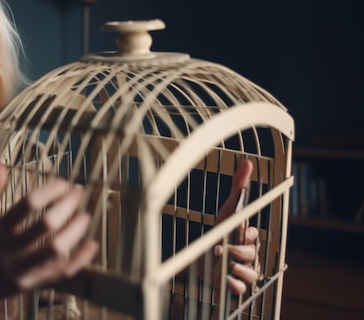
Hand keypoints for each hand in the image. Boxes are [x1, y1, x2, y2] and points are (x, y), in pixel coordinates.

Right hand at [0, 164, 98, 302]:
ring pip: (55, 249)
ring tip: (85, 215)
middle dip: (65, 206)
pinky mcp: (33, 284)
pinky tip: (92, 244)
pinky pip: (61, 273)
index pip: (27, 204)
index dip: (49, 190)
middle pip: (44, 225)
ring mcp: (21, 269)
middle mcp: (7, 250)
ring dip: (74, 230)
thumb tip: (1, 164)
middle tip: (78, 192)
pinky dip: (79, 259)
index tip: (63, 182)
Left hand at [214, 159, 259, 293]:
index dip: (247, 233)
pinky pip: (239, 290)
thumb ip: (238, 188)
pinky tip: (225, 279)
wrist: (198, 255)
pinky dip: (234, 286)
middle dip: (241, 251)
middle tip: (226, 249)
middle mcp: (247, 255)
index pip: (252, 235)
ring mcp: (240, 271)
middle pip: (252, 255)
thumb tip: (248, 161)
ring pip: (252, 275)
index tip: (239, 231)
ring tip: (227, 265)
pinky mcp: (230, 284)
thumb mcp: (226, 210)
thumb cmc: (217, 230)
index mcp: (246, 237)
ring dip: (241, 270)